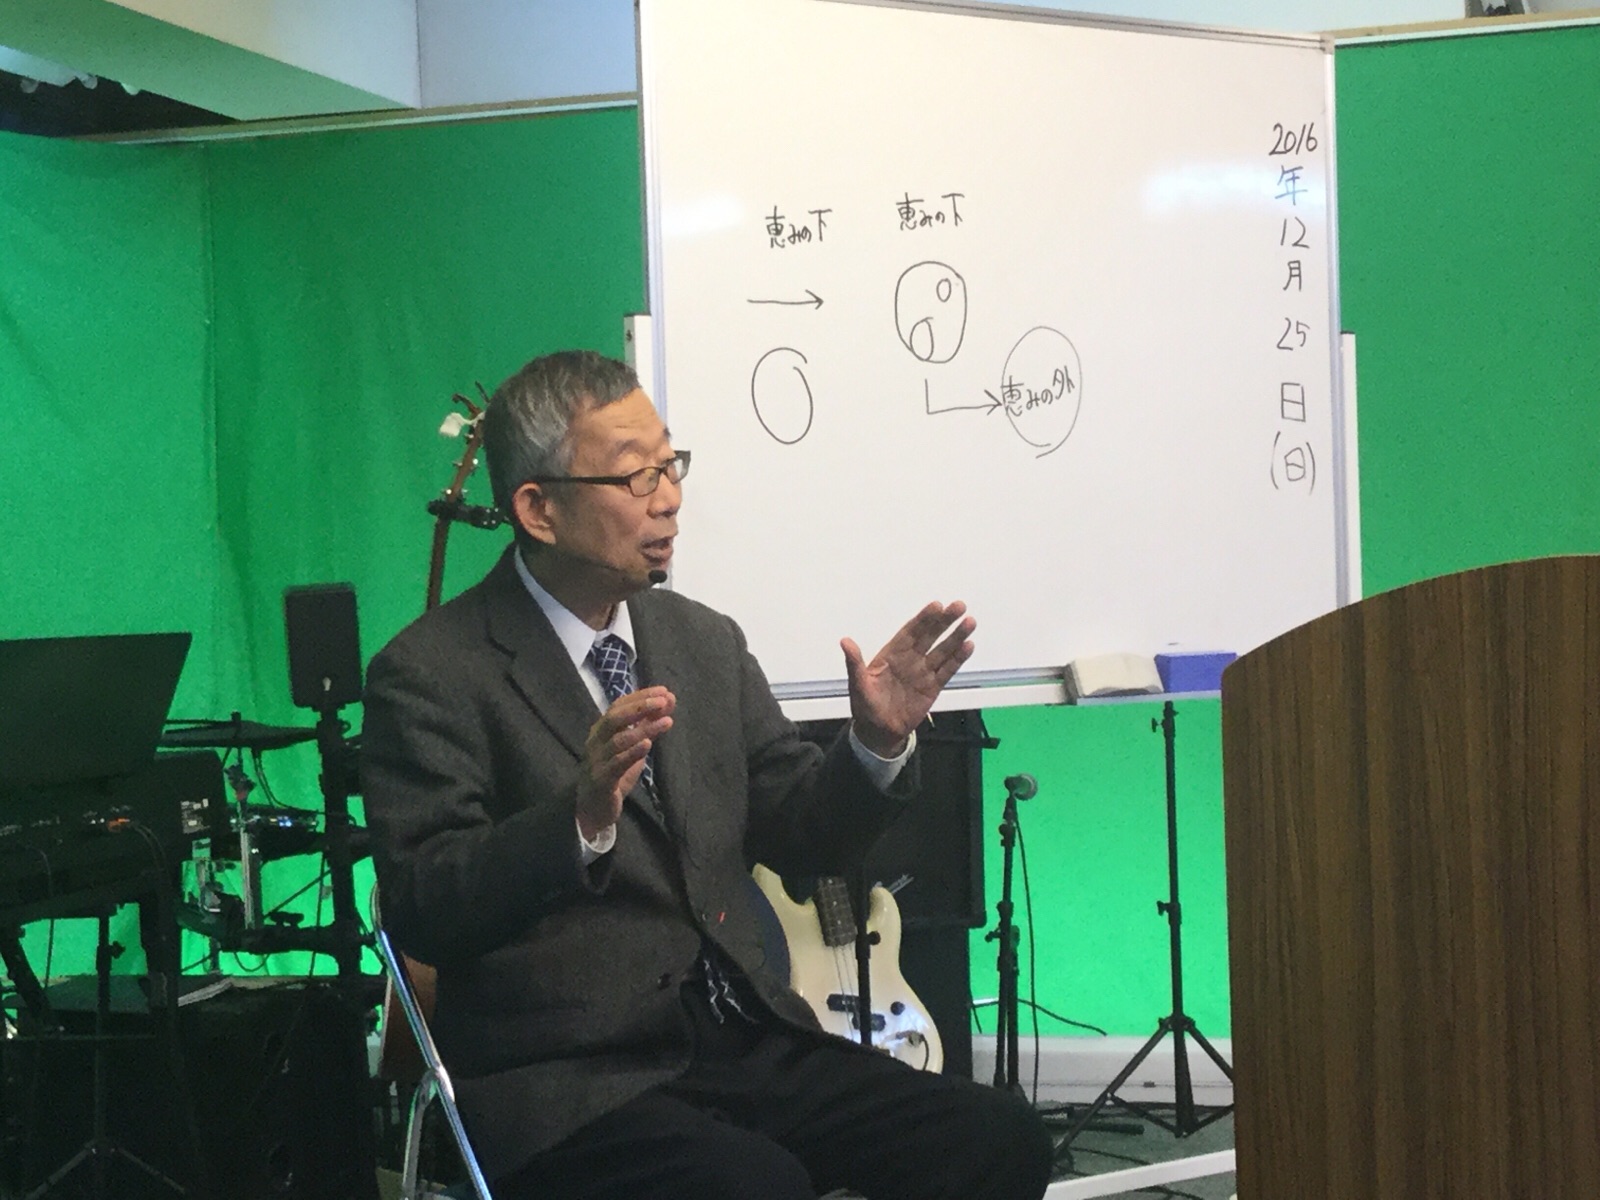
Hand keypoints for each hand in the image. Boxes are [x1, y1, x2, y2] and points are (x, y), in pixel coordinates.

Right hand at [576, 686, 674, 840]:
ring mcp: (597, 760)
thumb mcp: (633, 746)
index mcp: (602, 730)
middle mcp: (596, 741)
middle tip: (663, 701)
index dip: (640, 697)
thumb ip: (648, 724)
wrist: (593, 809)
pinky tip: (647, 744)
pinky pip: (616, 764)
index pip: (619, 706)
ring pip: (618, 740)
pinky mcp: (601, 780)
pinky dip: (632, 752)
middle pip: (614, 718)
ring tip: (666, 722)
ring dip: (644, 729)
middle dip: (639, 707)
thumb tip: (669, 700)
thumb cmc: (614, 772)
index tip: (664, 691)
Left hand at [842, 602, 974, 758]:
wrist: (879, 732)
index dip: (923, 619)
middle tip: (959, 606)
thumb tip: (845, 641)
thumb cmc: (866, 706)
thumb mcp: (858, 685)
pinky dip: (958, 659)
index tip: (936, 606)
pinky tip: (968, 646)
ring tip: (970, 622)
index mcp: (892, 654)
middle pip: (930, 636)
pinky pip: (947, 671)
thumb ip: (854, 663)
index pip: (910, 632)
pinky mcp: (933, 687)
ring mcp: (923, 672)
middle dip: (944, 621)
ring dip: (956, 637)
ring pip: (943, 651)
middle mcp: (910, 659)